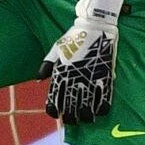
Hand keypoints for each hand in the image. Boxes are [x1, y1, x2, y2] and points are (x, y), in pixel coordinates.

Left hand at [41, 0, 121, 123]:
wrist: (96, 24)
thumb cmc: (74, 36)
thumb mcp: (56, 49)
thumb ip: (47, 65)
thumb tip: (39, 80)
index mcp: (61, 73)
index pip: (54, 101)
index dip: (54, 111)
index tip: (57, 114)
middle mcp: (75, 79)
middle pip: (71, 108)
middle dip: (70, 117)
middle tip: (72, 120)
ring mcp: (91, 78)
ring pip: (88, 106)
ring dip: (86, 116)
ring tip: (86, 118)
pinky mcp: (105, 75)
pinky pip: (104, 97)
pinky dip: (102, 107)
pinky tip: (101, 112)